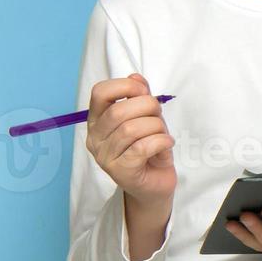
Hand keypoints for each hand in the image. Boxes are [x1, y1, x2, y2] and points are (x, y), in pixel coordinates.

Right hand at [86, 73, 175, 205]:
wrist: (155, 184)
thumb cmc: (149, 147)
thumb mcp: (147, 117)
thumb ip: (140, 96)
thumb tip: (135, 76)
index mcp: (97, 121)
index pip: (99, 93)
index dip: (125, 86)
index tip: (143, 91)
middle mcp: (95, 139)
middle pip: (118, 112)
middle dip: (148, 107)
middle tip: (159, 116)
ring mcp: (105, 157)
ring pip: (132, 130)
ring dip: (156, 127)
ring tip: (163, 133)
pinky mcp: (120, 172)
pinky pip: (142, 148)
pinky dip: (161, 141)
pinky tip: (166, 143)